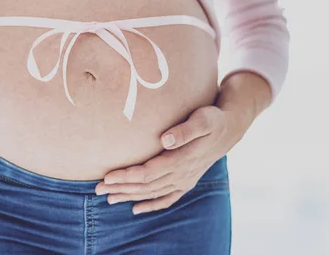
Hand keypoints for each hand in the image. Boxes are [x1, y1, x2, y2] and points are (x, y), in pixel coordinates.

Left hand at [95, 106, 245, 214]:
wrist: (230, 129)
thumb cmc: (212, 119)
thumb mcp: (203, 119)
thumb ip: (184, 130)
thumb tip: (165, 139)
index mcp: (182, 159)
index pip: (148, 173)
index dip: (126, 176)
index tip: (107, 177)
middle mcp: (182, 174)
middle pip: (146, 186)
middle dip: (121, 188)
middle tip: (97, 189)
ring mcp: (185, 180)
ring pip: (153, 194)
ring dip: (130, 196)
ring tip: (108, 199)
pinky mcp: (187, 181)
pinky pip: (167, 199)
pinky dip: (151, 205)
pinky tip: (136, 209)